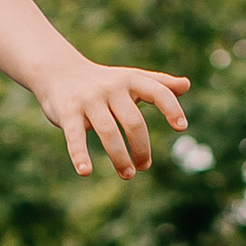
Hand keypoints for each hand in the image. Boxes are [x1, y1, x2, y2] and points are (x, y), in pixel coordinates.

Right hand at [33, 55, 191, 179]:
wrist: (59, 71)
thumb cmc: (103, 82)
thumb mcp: (130, 79)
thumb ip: (158, 84)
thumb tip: (186, 84)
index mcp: (130, 80)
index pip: (157, 91)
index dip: (170, 108)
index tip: (181, 127)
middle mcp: (111, 88)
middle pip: (133, 121)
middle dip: (141, 147)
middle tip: (144, 166)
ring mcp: (89, 100)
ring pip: (108, 132)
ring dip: (120, 157)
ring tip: (128, 174)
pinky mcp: (68, 113)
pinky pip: (75, 137)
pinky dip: (80, 155)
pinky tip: (85, 172)